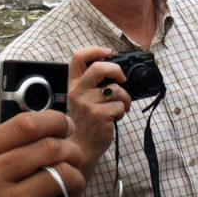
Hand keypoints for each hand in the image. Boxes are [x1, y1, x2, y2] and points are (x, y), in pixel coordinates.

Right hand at [0, 110, 83, 196]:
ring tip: (67, 186)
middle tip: (73, 157)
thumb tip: (50, 126)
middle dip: (71, 150)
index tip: (64, 125)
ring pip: (66, 174)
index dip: (53, 120)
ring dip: (75, 178)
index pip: (24, 124)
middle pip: (51, 146)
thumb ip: (5, 151)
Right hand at [67, 46, 131, 176]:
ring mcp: (87, 103)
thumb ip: (92, 85)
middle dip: (116, 70)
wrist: (82, 147)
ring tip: (119, 107)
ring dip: (124, 99)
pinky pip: (120, 105)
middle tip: (122, 78)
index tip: (107, 52)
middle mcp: (77, 92)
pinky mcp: (99, 114)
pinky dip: (122, 111)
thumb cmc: (85, 122)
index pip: (78, 58)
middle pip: (99, 67)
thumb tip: (116, 72)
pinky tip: (114, 118)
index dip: (94, 50)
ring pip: (116, 90)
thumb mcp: (81, 100)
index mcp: (73, 85)